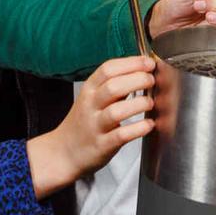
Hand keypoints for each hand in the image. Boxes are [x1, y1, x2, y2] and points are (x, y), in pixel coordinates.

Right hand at [24, 55, 154, 196]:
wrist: (64, 152)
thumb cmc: (84, 122)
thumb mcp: (93, 98)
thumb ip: (114, 85)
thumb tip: (141, 71)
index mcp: (89, 89)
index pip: (108, 69)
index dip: (131, 63)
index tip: (148, 63)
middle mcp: (90, 105)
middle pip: (113, 87)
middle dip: (137, 80)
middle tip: (151, 80)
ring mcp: (95, 126)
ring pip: (116, 111)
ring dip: (138, 104)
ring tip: (150, 102)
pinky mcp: (102, 145)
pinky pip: (121, 135)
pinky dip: (138, 128)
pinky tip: (149, 124)